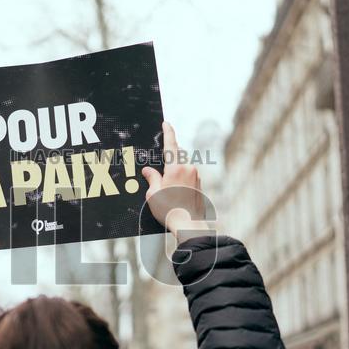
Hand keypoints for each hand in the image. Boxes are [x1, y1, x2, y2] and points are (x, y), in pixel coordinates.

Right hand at [141, 122, 207, 238]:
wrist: (188, 224)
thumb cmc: (169, 210)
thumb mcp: (153, 194)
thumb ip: (152, 178)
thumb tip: (148, 170)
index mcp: (175, 168)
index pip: (171, 144)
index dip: (168, 132)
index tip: (166, 123)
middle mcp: (188, 169)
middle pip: (178, 153)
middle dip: (170, 154)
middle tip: (160, 163)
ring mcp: (196, 176)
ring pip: (184, 164)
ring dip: (175, 167)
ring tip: (166, 181)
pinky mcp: (199, 184)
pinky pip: (189, 173)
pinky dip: (181, 175)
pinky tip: (174, 188)